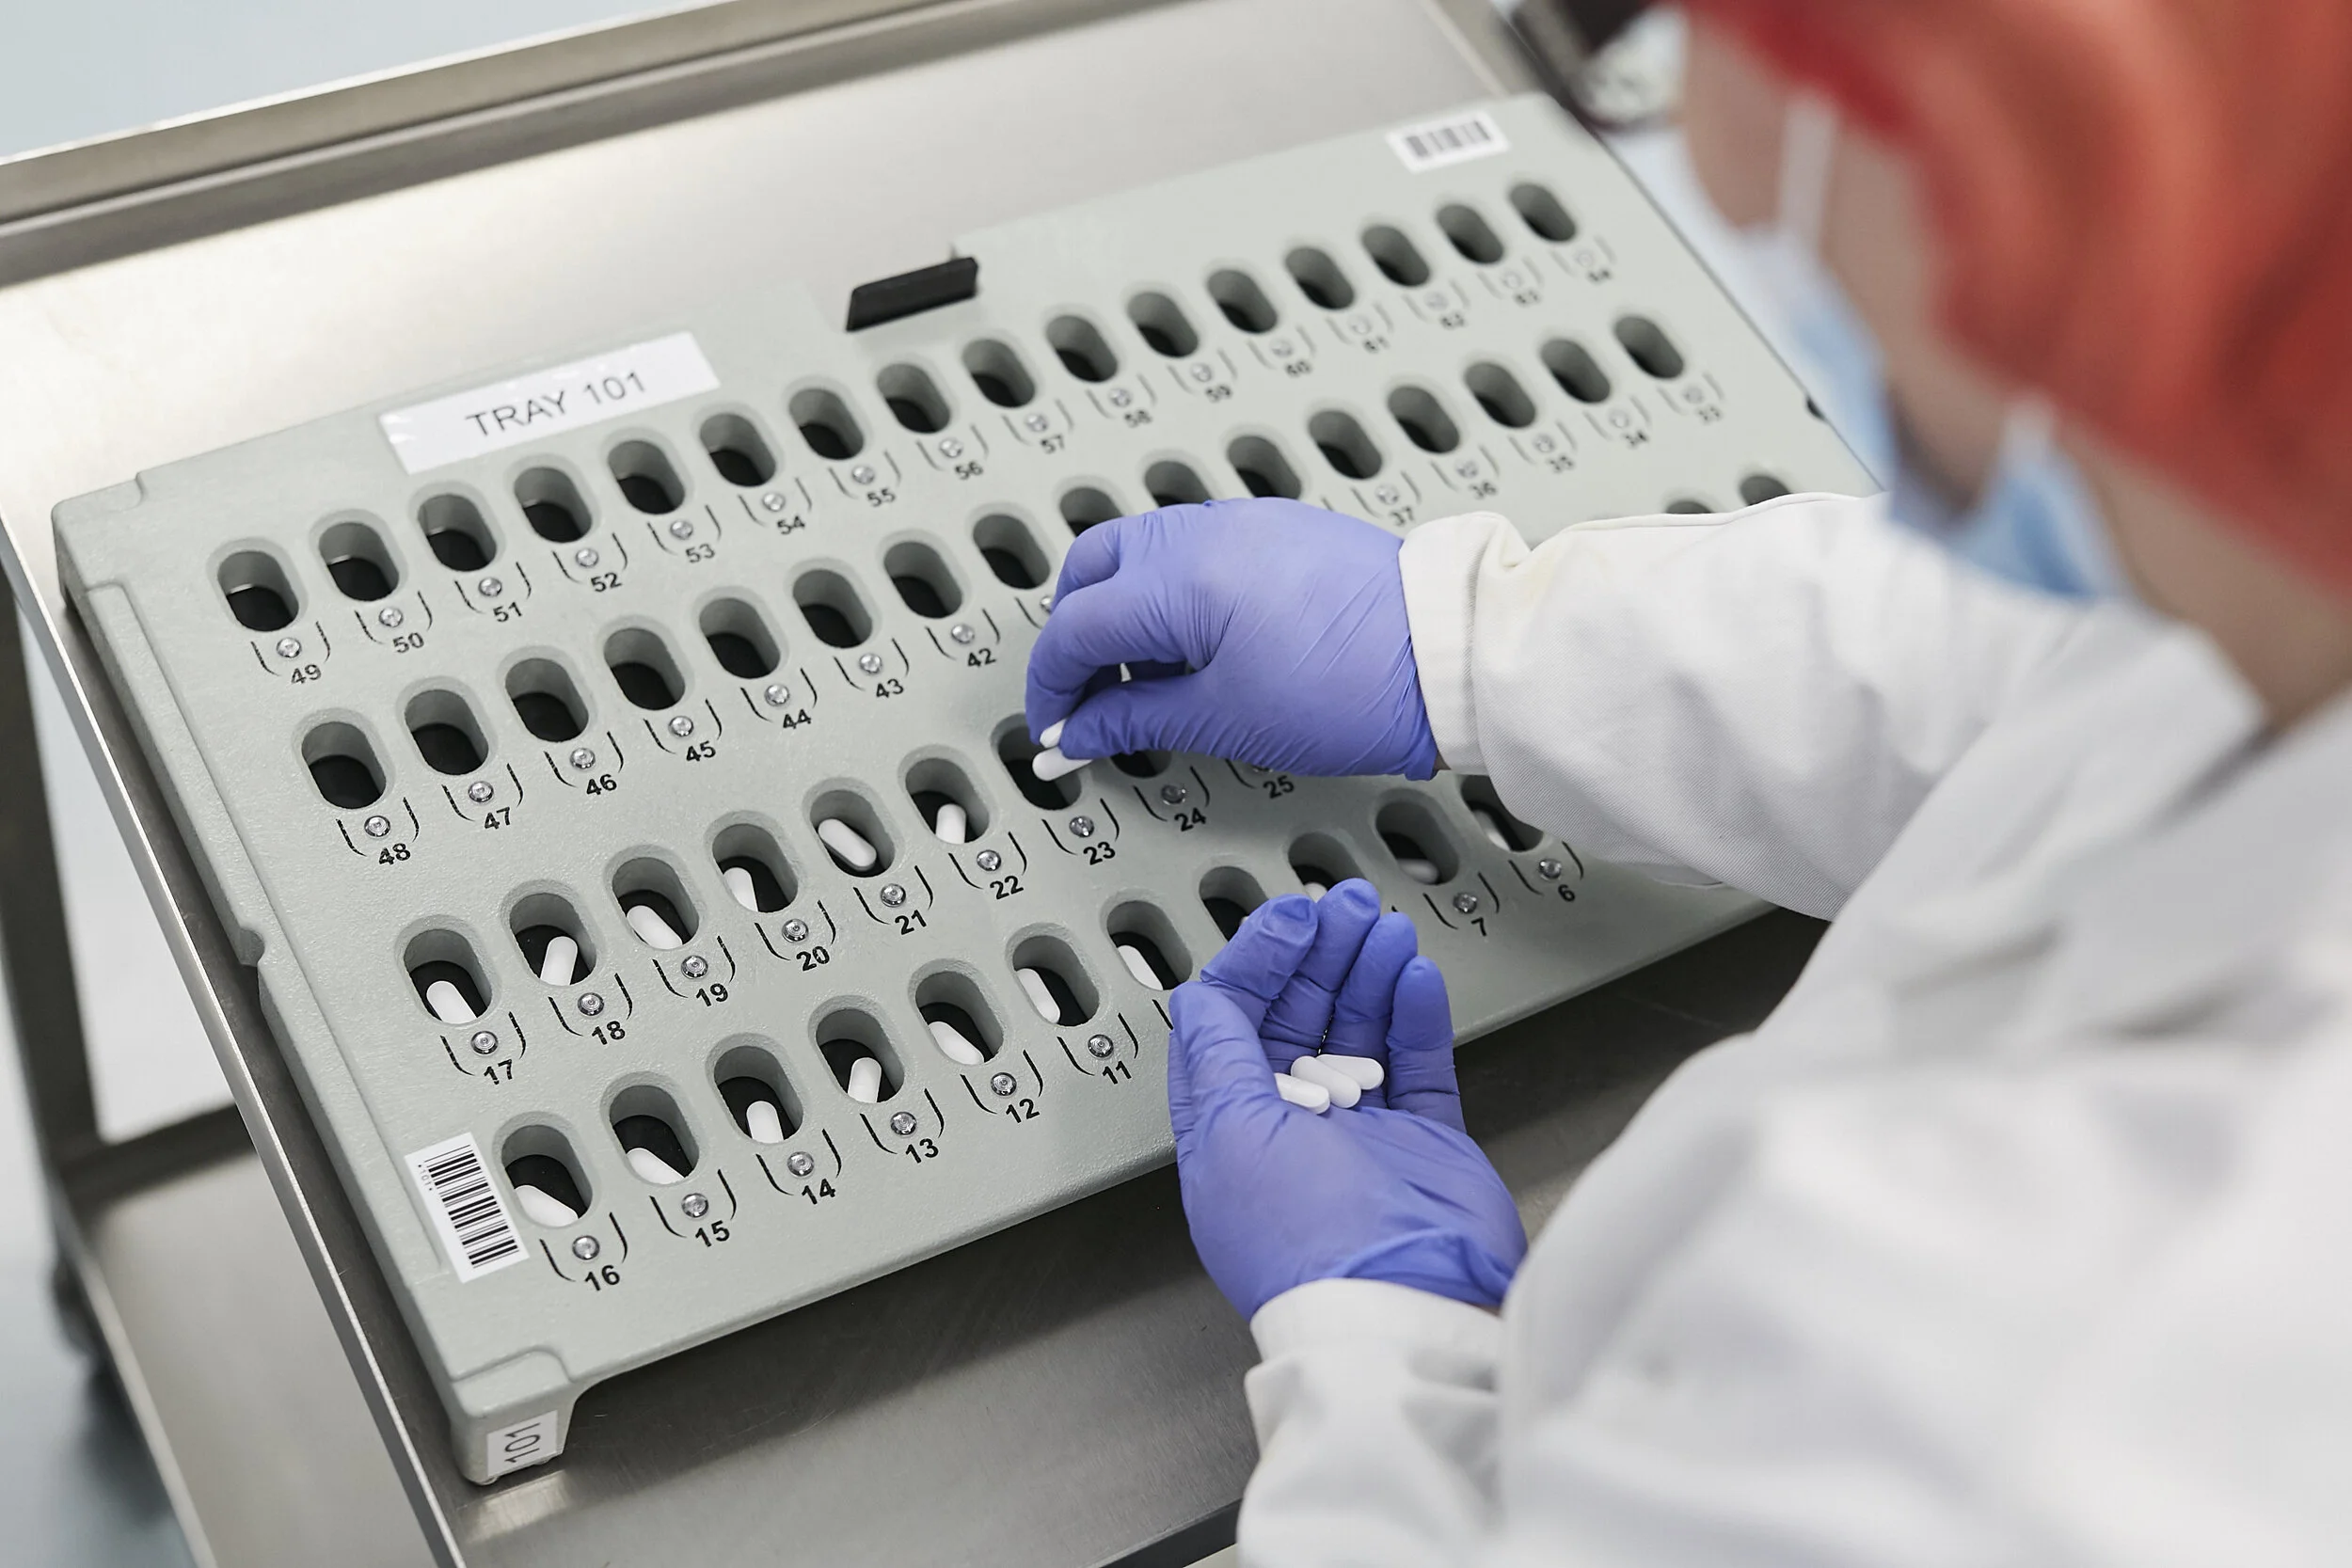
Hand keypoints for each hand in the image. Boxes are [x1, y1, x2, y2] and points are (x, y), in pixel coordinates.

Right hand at [1023, 500, 1439, 778]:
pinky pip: (1192, 549)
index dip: (1054, 686)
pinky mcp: (1277, 529)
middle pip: (1093, 569)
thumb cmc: (1355, 685)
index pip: (1075, 626)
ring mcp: (1240, 522)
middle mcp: (1200, 531)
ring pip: (1140, 552)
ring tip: (1149, 682)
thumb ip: (1135, 720)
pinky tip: (1198, 650)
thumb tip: (1079, 734)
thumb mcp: (1225, 717)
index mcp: (1176, 576)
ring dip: (1121, 611)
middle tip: (1090, 699)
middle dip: (1076, 635)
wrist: (1451, 653)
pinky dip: (1169, 594)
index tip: (1061, 731)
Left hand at [1168, 884, 1525, 1318]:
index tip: (1289, 921)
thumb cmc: (1311, 1244)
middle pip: (1299, 1019)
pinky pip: (1416, 1065)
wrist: (1406, 1303)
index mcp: (1232, 1134)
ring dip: (1368, 973)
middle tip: (1346, 908)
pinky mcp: (1423, 1146)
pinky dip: (1415, 1016)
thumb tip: (1197, 998)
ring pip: (1359, 1032)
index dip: (1257, 964)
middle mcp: (1294, 1134)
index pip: (1232, 1026)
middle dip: (1320, 956)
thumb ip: (1216, 1055)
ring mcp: (1362, 1138)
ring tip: (1385, 927)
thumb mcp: (1233, 1132)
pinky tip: (1414, 976)